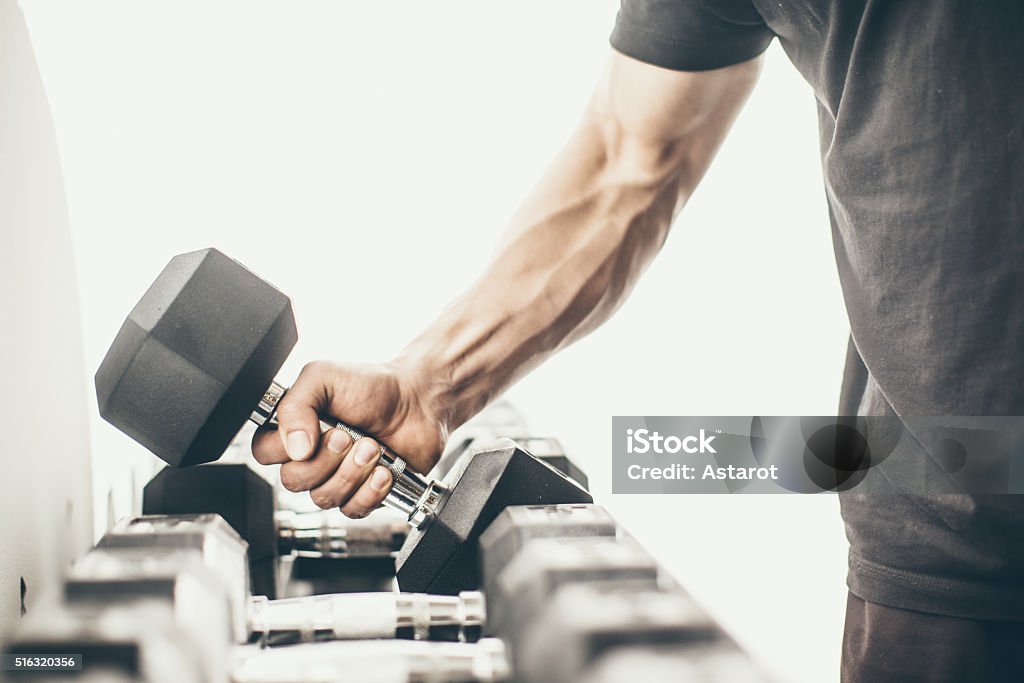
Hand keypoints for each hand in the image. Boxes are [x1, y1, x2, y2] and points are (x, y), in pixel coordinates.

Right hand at [251, 360, 448, 517]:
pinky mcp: (362, 494)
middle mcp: (312, 455)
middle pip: (293, 481)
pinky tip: (384, 470)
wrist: (419, 401)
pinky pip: (352, 510)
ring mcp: (336, 477)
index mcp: (295, 428)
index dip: (287, 448)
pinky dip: (370, 491)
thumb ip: (295, 405)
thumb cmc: (373, 386)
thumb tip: (292, 448)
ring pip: (323, 498)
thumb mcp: (324, 377)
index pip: (265, 453)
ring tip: (373, 447)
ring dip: (352, 472)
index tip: (319, 430)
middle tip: (350, 436)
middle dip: (327, 459)